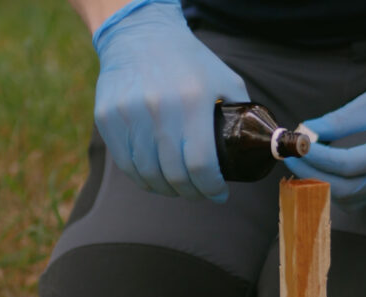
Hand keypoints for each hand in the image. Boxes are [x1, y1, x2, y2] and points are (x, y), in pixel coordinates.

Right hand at [92, 0, 248, 201]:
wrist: (139, 35)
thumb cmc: (187, 60)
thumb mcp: (224, 79)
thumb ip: (241, 113)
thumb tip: (258, 145)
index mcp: (192, 101)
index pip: (200, 164)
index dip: (211, 188)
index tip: (218, 193)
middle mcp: (158, 108)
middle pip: (173, 174)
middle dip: (191, 192)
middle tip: (199, 192)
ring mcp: (128, 114)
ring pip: (146, 173)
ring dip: (166, 189)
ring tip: (177, 188)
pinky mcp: (107, 118)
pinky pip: (125, 163)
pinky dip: (142, 178)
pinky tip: (154, 178)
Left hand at [285, 73, 365, 208]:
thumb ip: (338, 120)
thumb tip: (305, 131)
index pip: (346, 163)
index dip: (317, 156)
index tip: (296, 144)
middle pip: (343, 188)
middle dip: (311, 172)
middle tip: (290, 154)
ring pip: (344, 198)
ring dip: (318, 181)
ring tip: (301, 160)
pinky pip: (349, 198)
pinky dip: (329, 186)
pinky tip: (317, 169)